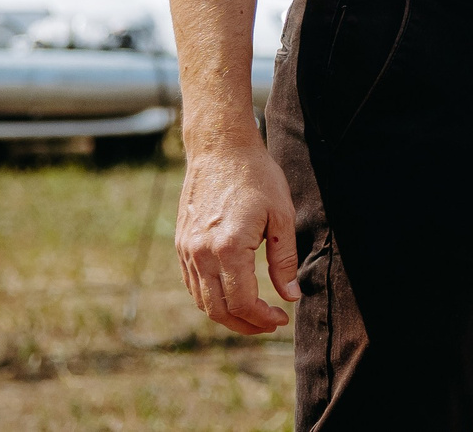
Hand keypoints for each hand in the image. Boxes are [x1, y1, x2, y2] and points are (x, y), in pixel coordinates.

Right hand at [175, 132, 301, 333]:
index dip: (262, 318)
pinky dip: (210, 299)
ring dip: (227, 316)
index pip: (242, 302)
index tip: (281, 319)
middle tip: (268, 323)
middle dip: (246, 324)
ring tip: (252, 315)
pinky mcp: (181, 244)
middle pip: (219, 309)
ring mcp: (187, 250)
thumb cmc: (257, 177)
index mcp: (228, 248)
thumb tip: (291, 297)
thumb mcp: (281, 216)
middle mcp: (201, 254)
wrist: (220, 148)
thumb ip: (285, 261)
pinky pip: (192, 284)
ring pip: (202, 301)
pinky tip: (230, 296)